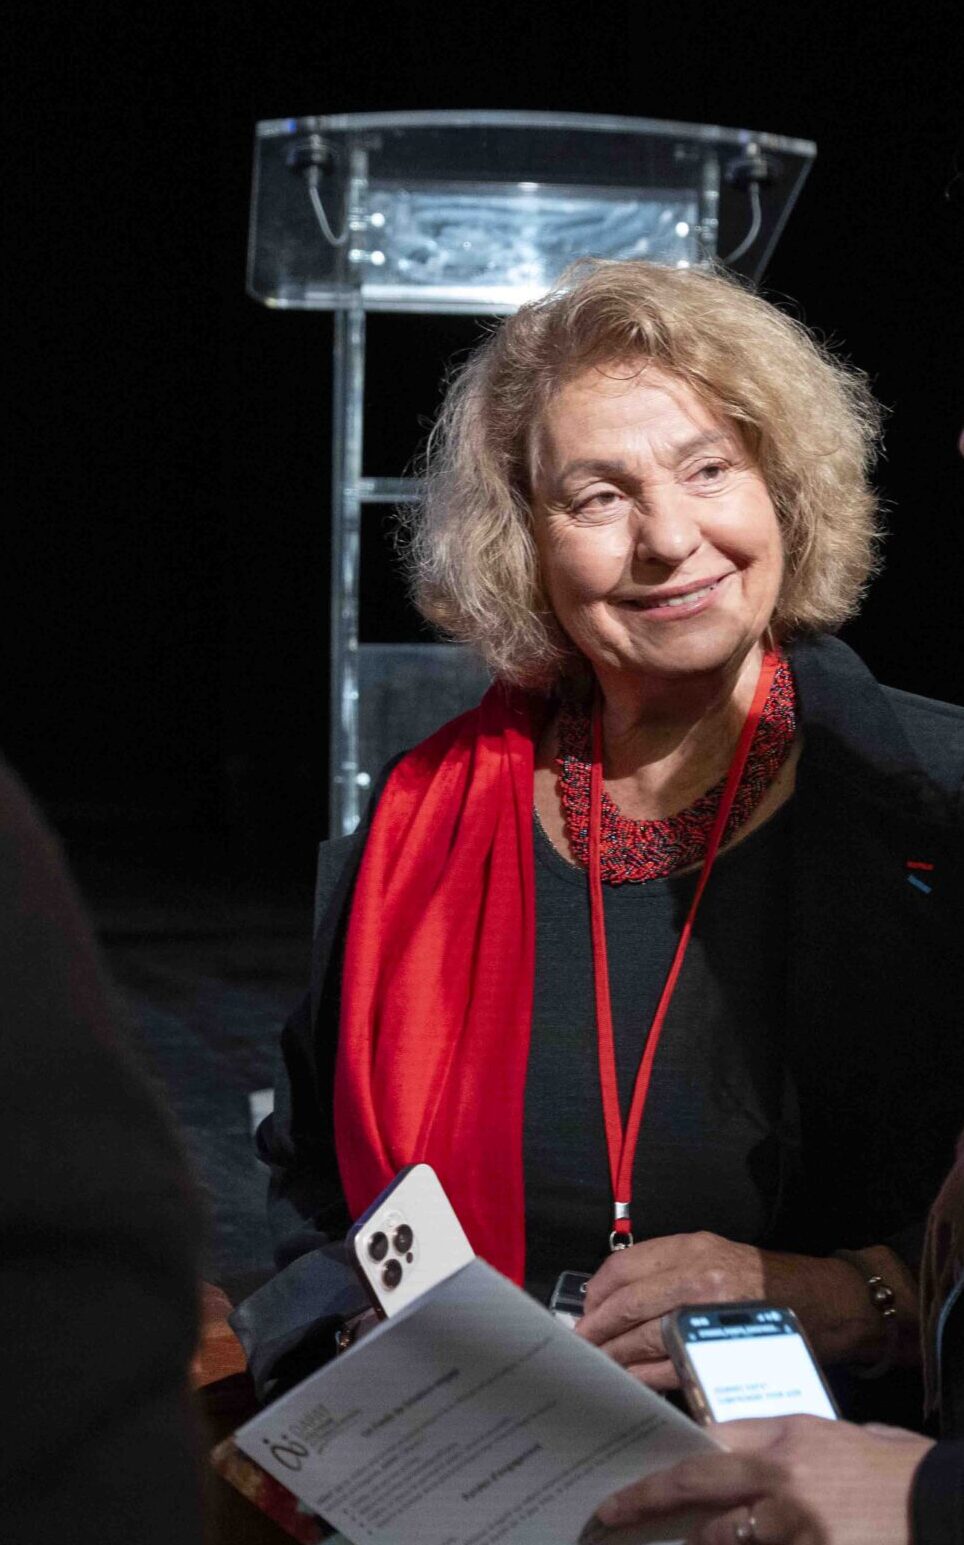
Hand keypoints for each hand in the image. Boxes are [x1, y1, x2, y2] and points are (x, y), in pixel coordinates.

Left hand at [575, 1231, 765, 1386]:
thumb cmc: (758, 1279)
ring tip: (600, 1364)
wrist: (819, 1302)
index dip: (598, 1290)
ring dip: (615, 1354)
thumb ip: (667, 1269)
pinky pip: (670, 1367)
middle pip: (629, 1304)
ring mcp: (708, 1317)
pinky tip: (630, 1379)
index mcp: (691, 1249)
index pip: (625, 1266)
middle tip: (582, 1343)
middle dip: (599, 1326)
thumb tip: (616, 1296)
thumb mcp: (712, 1254)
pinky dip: (644, 1376)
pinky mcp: (720, 1352)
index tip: (586, 1308)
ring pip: (645, 1337)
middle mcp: (698, 1278)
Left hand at [594, 1415, 932, 1544]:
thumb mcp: (838, 1439)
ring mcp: (793, 1522)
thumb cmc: (896, 1467)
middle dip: (648, 1496)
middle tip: (612, 1511)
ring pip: (723, 1536)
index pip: (712, 1438)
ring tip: (682, 1543)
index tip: (640, 1465)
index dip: (672, 1454)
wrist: (941, 1501)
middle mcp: (783, 1475)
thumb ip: (792, 1447)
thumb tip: (754, 1459)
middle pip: (697, 1482)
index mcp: (789, 1435)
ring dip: (701, 1543)